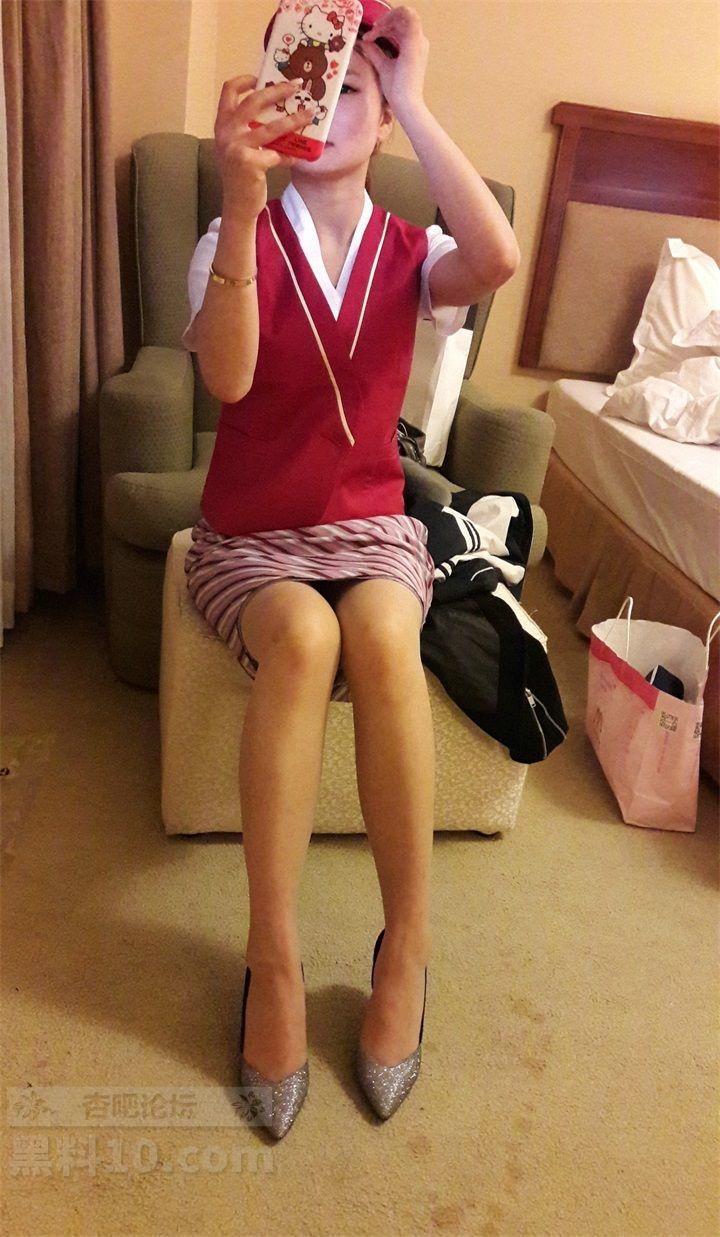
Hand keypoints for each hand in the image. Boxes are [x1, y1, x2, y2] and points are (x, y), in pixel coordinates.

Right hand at [214, 75, 312, 220]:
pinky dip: (289, 156)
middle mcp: (227, 132)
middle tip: (297, 85)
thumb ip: (248, 129)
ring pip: (272, 128)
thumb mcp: (238, 147)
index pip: (229, 91)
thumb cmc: (241, 175)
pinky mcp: (250, 163)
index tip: (262, 77)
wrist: (237, 205)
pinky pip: (278, 155)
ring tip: (310, 113)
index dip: (245, 80)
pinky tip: (298, 157)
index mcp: (222, 124)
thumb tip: (277, 110)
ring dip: (294, 120)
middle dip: (278, 90)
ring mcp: (237, 147)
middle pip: (255, 101)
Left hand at [358, 6, 428, 113]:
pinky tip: (377, 30)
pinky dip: (389, 19)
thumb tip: (364, 42)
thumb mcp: (383, 65)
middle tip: (371, 33)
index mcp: (414, 47)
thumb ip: (375, 52)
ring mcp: (418, 41)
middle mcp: (419, 41)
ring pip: (404, 13)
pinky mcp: (414, 42)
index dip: (386, 25)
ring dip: (387, 18)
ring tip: (374, 30)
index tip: (371, 36)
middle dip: (384, 20)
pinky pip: (406, 16)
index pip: (402, 25)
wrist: (404, 103)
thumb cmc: (397, 90)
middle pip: (403, 17)